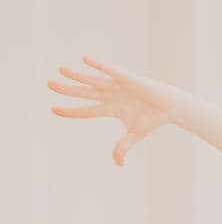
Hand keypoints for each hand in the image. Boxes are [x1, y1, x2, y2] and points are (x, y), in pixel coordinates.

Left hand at [48, 56, 177, 165]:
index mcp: (110, 109)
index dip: (70, 111)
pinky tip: (85, 59)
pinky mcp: (126, 78)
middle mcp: (109, 96)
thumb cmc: (153, 119)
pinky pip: (109, 70)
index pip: (85, 110)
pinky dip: (97, 65)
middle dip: (66, 89)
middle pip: (83, 93)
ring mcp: (116, 86)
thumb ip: (123, 147)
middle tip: (49, 84)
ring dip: (76, 76)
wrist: (170, 107)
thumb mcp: (136, 134)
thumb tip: (118, 164)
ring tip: (60, 70)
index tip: (53, 109)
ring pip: (92, 80)